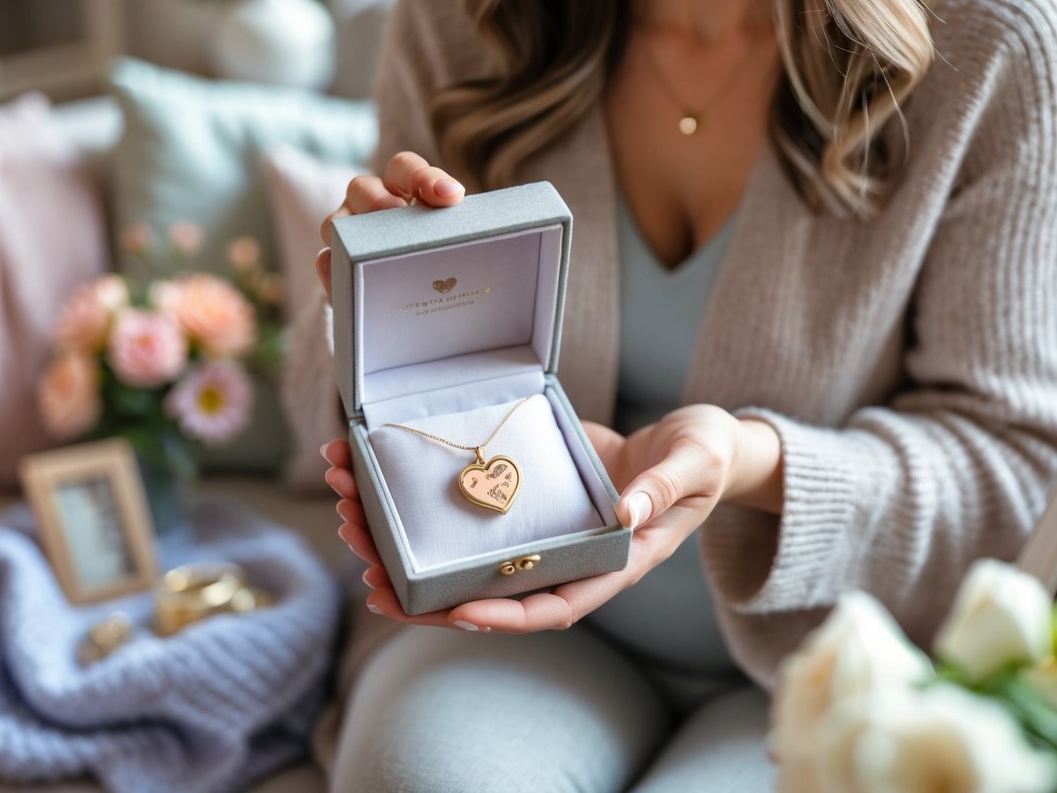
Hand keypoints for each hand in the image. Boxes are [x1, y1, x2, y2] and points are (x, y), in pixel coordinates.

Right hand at [315, 151, 465, 299]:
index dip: (425, 177)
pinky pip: (326, 264)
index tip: (451, 196)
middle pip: (362, 188)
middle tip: (401, 220)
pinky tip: (351, 281)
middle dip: (381, 203)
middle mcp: (367, 204)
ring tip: (375, 253)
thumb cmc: (436, 254)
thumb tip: (464, 216)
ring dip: (354, 237)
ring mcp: (345, 234)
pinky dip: (335, 270)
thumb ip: (457, 227)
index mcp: (400, 188)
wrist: (414, 296)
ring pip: (334, 225)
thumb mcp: (448, 236)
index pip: (405, 168)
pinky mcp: (334, 267)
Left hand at [321, 404, 781, 633]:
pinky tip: (384, 496)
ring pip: (469, 557)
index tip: (457, 612)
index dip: (505, 614)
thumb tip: (626, 513)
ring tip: (355, 528)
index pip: (553, 605)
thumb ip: (663, 489)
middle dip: (428, 592)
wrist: (693, 443)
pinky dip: (428, 511)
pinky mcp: (527, 500)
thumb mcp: (693, 464)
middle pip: (492, 591)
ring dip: (410, 550)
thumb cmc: (702, 458)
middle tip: (371, 573)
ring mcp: (545, 532)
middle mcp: (570, 558)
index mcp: (612, 563)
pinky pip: (473, 516)